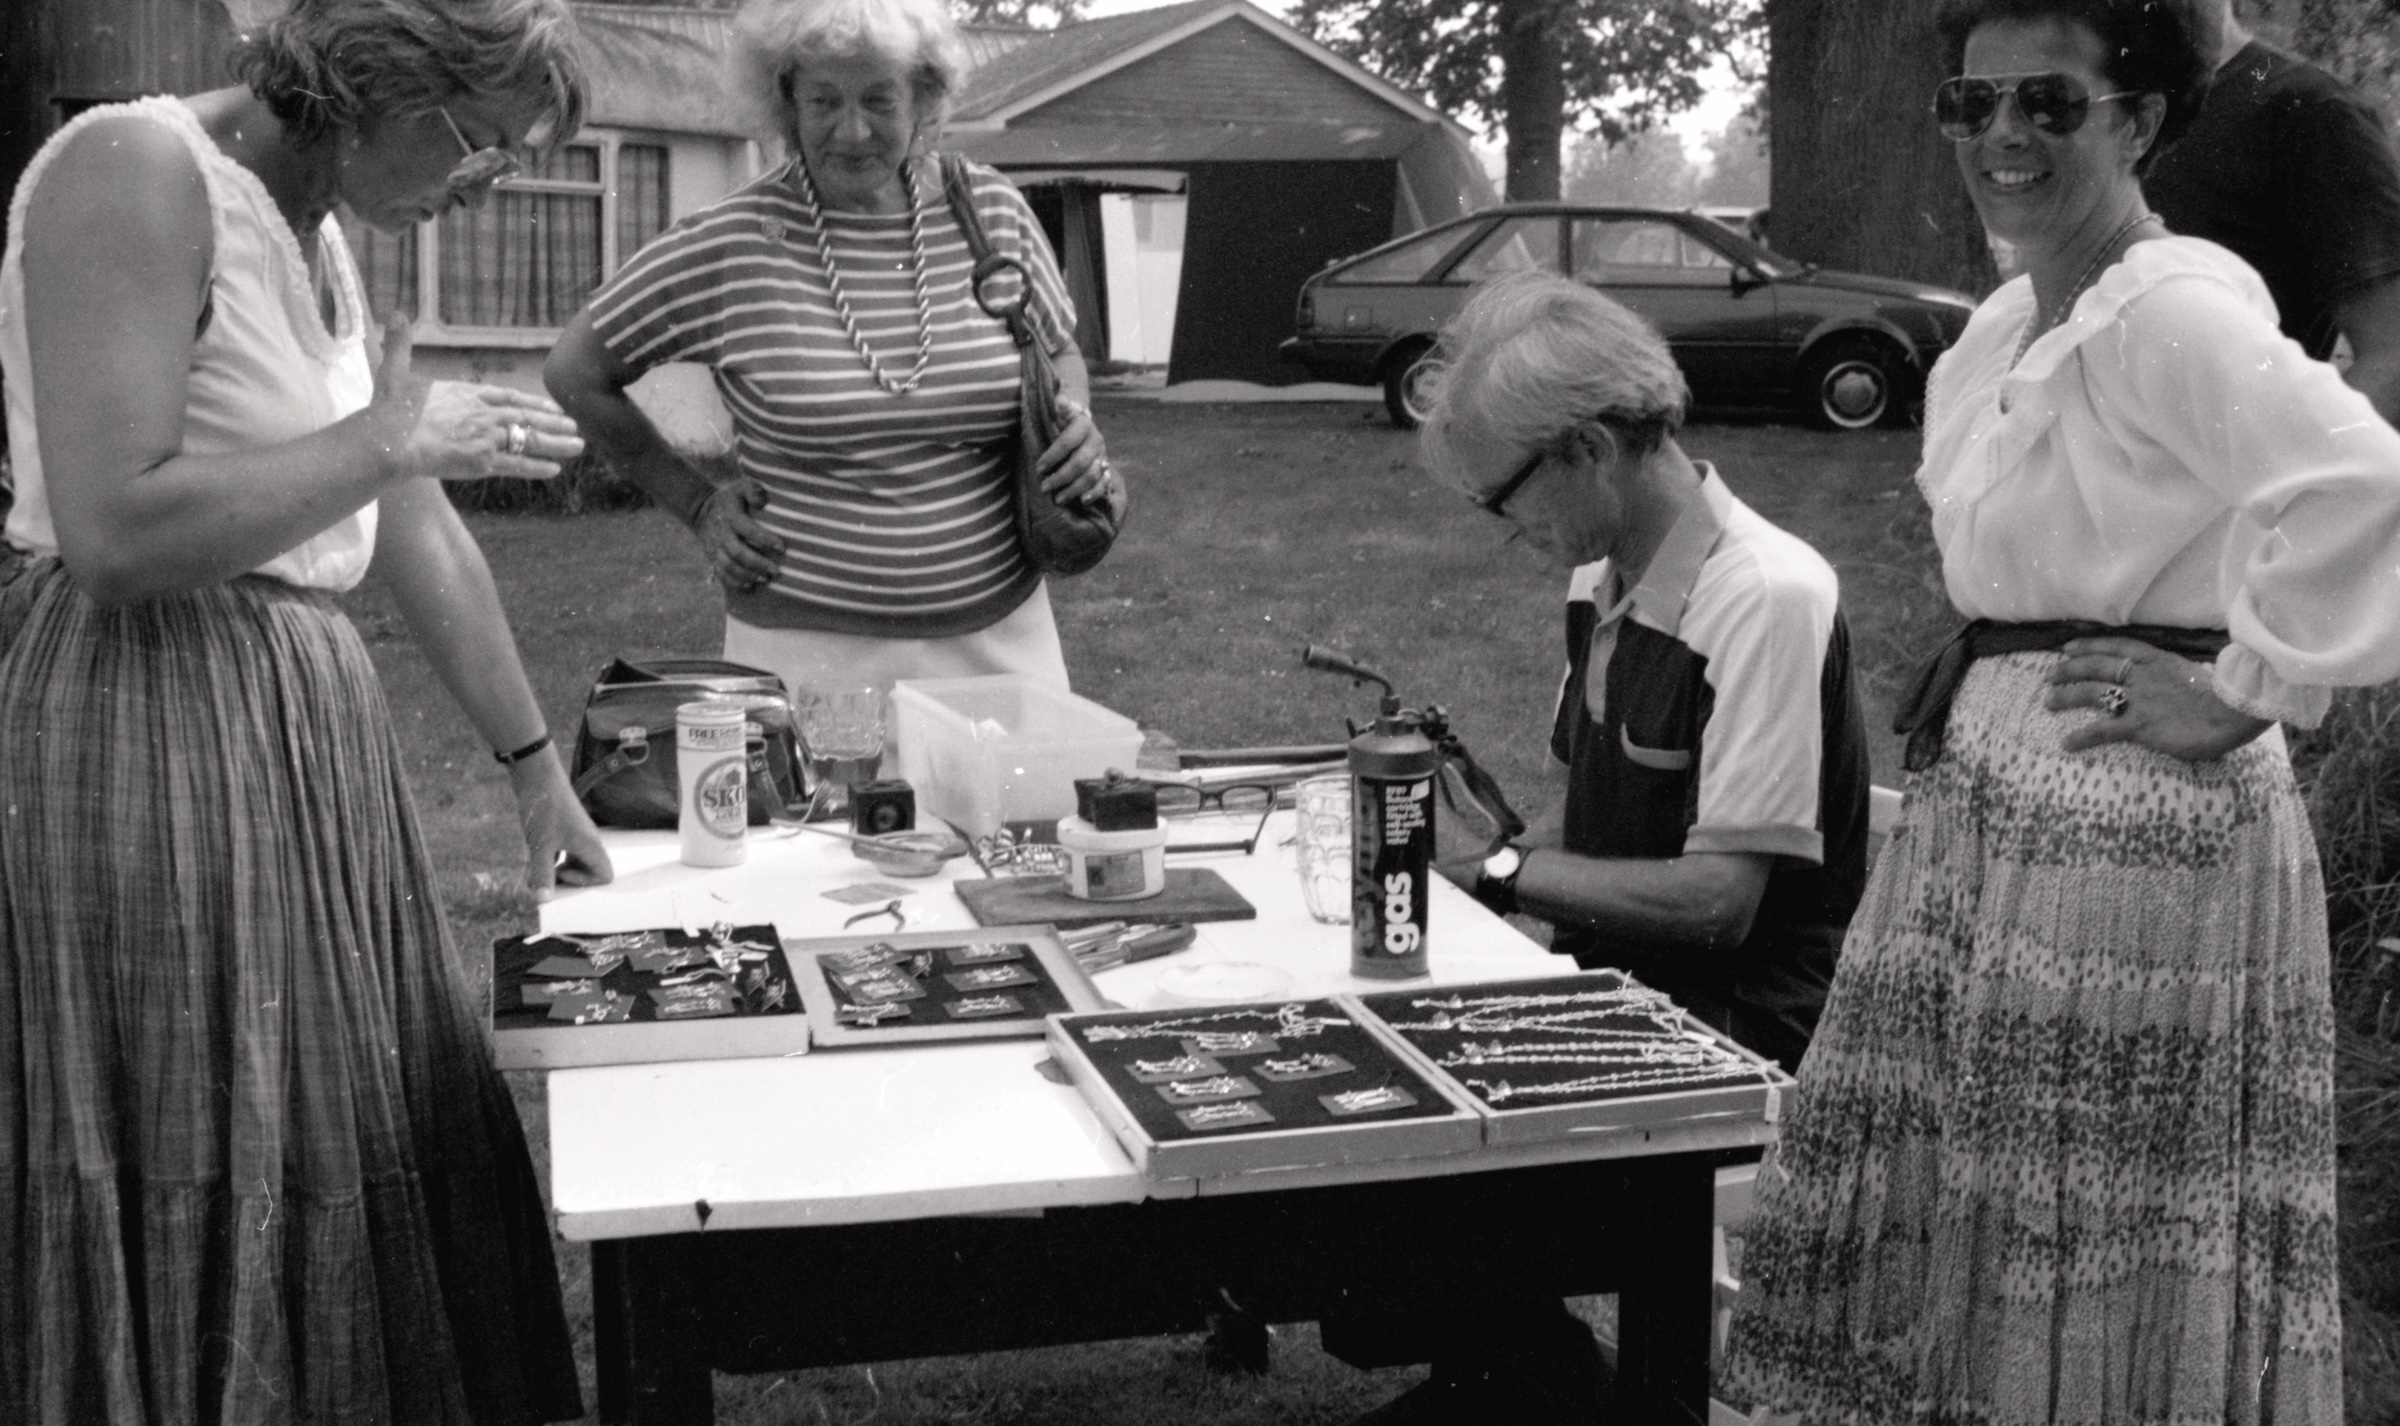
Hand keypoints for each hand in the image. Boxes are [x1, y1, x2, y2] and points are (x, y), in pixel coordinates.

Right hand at [365, 318, 582, 481]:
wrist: (390, 440)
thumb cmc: (388, 410)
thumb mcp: (394, 371)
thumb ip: (400, 345)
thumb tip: (396, 313)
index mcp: (466, 393)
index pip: (508, 396)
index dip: (533, 403)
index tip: (552, 407)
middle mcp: (483, 414)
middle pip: (526, 417)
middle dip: (553, 422)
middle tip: (575, 426)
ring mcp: (486, 437)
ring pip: (529, 440)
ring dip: (556, 443)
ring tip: (578, 445)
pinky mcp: (483, 461)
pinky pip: (517, 464)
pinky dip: (537, 467)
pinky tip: (555, 469)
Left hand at [507, 750, 612, 899]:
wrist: (536, 776)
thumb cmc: (544, 809)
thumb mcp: (541, 846)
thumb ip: (542, 875)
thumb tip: (542, 901)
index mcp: (590, 846)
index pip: (605, 876)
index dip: (585, 883)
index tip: (560, 873)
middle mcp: (588, 841)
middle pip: (590, 871)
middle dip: (569, 879)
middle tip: (546, 875)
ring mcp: (576, 834)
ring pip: (575, 862)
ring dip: (558, 869)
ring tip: (537, 866)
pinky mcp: (563, 828)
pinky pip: (565, 852)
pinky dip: (551, 857)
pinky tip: (534, 853)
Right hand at [693, 477, 784, 591]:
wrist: (702, 509)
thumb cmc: (731, 498)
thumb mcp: (741, 487)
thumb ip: (754, 491)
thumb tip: (761, 502)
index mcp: (730, 516)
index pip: (747, 529)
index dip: (765, 539)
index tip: (782, 548)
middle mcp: (720, 533)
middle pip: (737, 552)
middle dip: (757, 563)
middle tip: (776, 570)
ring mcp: (714, 547)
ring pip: (729, 566)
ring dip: (747, 575)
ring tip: (765, 578)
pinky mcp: (712, 557)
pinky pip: (721, 573)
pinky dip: (735, 582)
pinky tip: (750, 585)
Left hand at [1036, 397, 1119, 510]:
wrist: (1080, 427)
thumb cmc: (1061, 423)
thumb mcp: (1058, 412)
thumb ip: (1059, 407)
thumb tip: (1059, 399)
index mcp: (1083, 424)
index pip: (1069, 441)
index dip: (1053, 455)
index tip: (1038, 468)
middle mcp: (1096, 440)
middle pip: (1081, 462)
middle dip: (1061, 476)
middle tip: (1044, 486)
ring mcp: (1102, 456)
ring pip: (1092, 475)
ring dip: (1074, 488)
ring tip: (1057, 498)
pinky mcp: (1105, 469)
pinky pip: (1103, 484)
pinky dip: (1094, 493)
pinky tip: (1081, 501)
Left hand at [2047, 636, 2272, 760]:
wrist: (2234, 712)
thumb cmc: (2223, 698)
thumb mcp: (2194, 677)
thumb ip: (2175, 678)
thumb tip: (2172, 683)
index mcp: (2159, 661)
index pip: (2116, 647)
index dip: (2089, 646)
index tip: (2068, 647)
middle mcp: (2143, 675)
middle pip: (2096, 667)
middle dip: (2069, 669)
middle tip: (2049, 674)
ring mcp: (2139, 699)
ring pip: (2092, 692)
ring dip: (2066, 696)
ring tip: (2048, 701)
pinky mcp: (2139, 724)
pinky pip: (2103, 730)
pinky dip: (2082, 737)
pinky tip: (2067, 743)